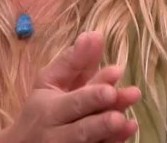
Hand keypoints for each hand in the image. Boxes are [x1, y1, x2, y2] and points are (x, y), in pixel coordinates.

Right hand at [0, 31, 139, 142]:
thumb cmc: (40, 110)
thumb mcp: (49, 82)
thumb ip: (73, 61)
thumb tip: (95, 33)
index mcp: (50, 110)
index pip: (73, 103)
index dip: (92, 94)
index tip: (113, 81)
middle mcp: (58, 134)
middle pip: (82, 128)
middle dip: (100, 120)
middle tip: (117, 108)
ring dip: (109, 135)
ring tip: (127, 122)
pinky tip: (126, 133)